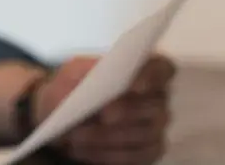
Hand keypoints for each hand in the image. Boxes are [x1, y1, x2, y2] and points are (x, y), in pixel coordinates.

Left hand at [37, 55, 174, 164]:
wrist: (63, 115)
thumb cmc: (74, 87)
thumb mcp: (73, 72)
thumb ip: (85, 70)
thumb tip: (99, 78)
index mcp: (143, 71)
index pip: (161, 69)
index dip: (152, 76)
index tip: (134, 86)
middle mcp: (157, 99)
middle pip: (156, 106)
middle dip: (129, 111)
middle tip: (104, 116)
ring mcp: (155, 128)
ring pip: (143, 135)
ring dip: (108, 137)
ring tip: (77, 136)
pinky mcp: (147, 152)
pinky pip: (133, 157)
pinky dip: (105, 154)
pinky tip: (81, 150)